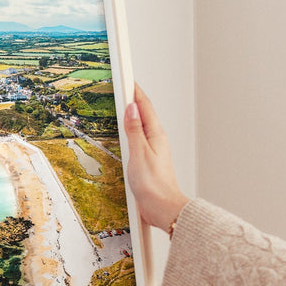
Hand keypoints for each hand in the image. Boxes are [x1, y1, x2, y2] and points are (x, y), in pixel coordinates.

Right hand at [124, 84, 189, 230]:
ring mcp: (153, 150)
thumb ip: (134, 130)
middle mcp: (156, 140)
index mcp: (156, 135)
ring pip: (141, 126)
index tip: (126, 77)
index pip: (144, 106)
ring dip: (132, 114)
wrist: (163, 208)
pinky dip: (130, 131)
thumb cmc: (154, 185)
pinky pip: (138, 139)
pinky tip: (125, 134)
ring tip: (121, 103)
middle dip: (132, 98)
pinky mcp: (148, 161)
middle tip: (122, 85)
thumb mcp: (139, 154)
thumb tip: (131, 108)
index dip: (134, 90)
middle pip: (143, 113)